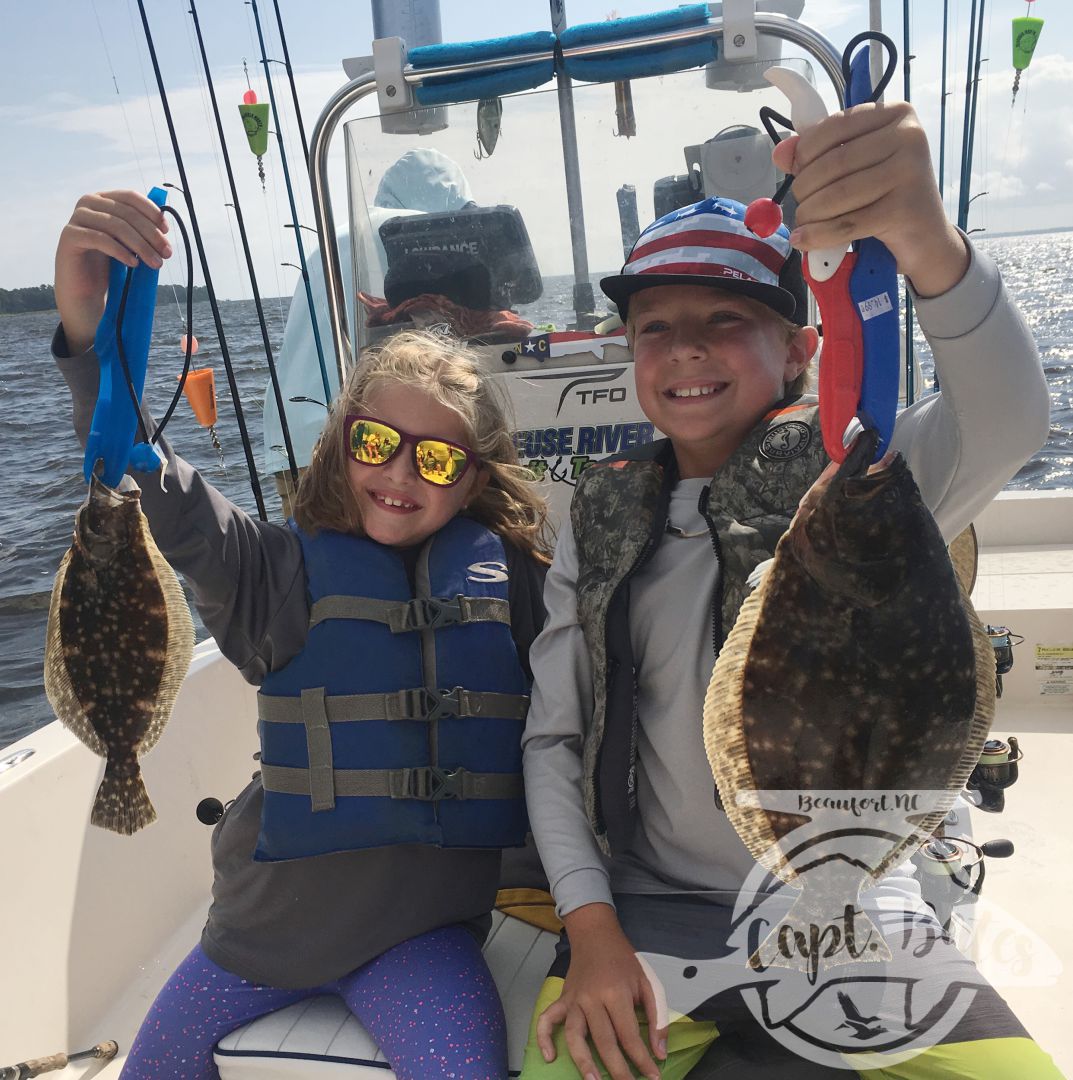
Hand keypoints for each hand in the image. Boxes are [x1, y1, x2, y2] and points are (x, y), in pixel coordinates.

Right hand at [55, 190, 171, 355]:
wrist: (85, 290)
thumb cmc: (110, 265)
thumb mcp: (129, 243)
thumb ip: (142, 231)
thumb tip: (164, 226)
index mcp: (104, 199)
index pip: (131, 197)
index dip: (151, 211)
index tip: (166, 231)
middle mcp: (88, 203)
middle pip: (127, 213)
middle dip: (151, 234)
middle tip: (166, 253)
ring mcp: (77, 218)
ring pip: (116, 225)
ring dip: (141, 245)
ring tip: (155, 263)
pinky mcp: (70, 236)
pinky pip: (100, 238)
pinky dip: (121, 251)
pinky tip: (133, 264)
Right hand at [535, 904, 666, 1079]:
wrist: (596, 934)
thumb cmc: (624, 960)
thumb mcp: (648, 981)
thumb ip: (657, 1016)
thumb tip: (659, 1052)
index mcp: (616, 993)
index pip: (629, 1035)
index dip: (642, 1059)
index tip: (653, 1077)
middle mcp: (592, 998)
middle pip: (603, 1041)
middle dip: (617, 1070)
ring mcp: (574, 1000)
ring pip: (574, 1035)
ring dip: (582, 1061)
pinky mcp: (562, 999)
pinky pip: (547, 1019)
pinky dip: (544, 1038)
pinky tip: (549, 1057)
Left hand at [772, 101, 968, 296]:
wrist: (925, 236)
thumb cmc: (886, 195)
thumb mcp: (856, 167)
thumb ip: (818, 154)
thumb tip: (780, 152)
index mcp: (896, 114)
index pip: (835, 126)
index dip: (805, 152)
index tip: (796, 171)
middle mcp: (908, 136)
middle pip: (834, 162)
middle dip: (805, 189)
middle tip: (802, 205)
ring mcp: (909, 172)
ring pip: (837, 194)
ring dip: (809, 213)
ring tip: (803, 223)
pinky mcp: (903, 209)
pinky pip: (846, 224)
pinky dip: (818, 235)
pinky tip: (804, 240)